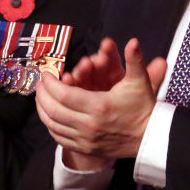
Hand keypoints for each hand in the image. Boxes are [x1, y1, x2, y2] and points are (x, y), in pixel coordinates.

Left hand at [36, 38, 166, 160]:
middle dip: (42, 95)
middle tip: (39, 83)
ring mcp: (86, 140)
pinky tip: (49, 115)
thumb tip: (133, 41)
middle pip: (54, 110)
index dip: (51, 83)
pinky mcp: (86, 149)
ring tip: (40, 97)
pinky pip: (60, 138)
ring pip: (53, 125)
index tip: (45, 74)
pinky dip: (50, 126)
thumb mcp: (139, 82)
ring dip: (42, 110)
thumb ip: (134, 60)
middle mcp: (89, 125)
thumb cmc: (143, 107)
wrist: (151, 138)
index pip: (64, 95)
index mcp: (99, 106)